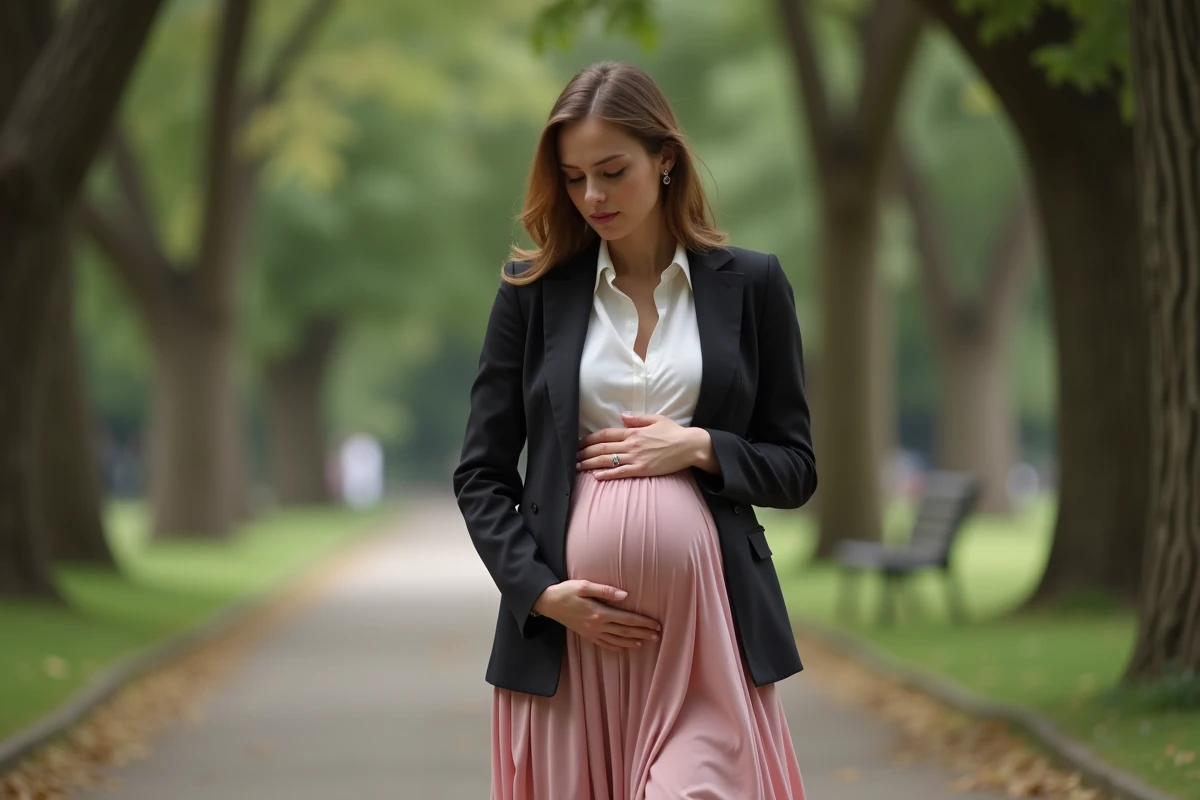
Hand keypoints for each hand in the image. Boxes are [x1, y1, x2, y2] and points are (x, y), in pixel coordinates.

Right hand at [533, 580, 660, 652]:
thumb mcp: (585, 586)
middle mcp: (597, 626)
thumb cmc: (566, 591)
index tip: (656, 624)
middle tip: (657, 635)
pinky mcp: (586, 635)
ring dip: (632, 642)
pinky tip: (624, 648)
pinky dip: (616, 647)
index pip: (626, 619)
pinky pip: (604, 645)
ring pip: (616, 640)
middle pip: (625, 632)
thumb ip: (605, 591)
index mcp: (599, 613)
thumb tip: (625, 595)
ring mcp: (591, 633)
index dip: (643, 622)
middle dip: (642, 633)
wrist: (547, 602)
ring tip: (646, 642)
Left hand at [577, 413, 708, 479]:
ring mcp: (636, 457)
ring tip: (578, 466)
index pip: (606, 434)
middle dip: (585, 452)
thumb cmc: (674, 432)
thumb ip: (637, 418)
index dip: (590, 438)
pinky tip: (596, 476)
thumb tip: (622, 416)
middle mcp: (631, 444)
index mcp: (633, 431)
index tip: (580, 442)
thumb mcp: (656, 419)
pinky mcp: (642, 469)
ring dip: (590, 464)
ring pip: (607, 460)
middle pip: (602, 448)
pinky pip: (620, 472)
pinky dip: (607, 474)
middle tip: (572, 456)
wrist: (689, 446)